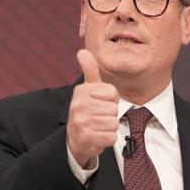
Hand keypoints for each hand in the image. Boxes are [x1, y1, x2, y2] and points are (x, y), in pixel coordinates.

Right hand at [67, 49, 118, 166]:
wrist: (75, 138)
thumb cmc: (87, 110)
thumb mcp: (88, 90)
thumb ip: (89, 70)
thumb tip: (82, 51)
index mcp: (82, 91)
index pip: (113, 93)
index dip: (111, 100)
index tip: (100, 103)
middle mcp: (79, 105)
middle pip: (114, 109)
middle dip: (110, 115)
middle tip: (98, 117)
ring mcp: (81, 122)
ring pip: (113, 123)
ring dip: (109, 127)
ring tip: (98, 126)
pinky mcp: (86, 138)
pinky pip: (111, 137)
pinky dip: (108, 138)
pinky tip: (98, 136)